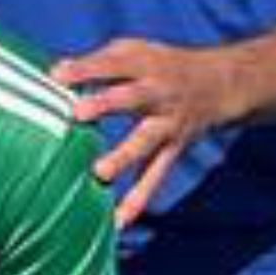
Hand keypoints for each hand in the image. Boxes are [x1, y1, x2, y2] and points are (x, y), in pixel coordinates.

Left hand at [54, 32, 237, 227]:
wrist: (222, 83)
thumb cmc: (160, 65)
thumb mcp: (134, 51)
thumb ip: (97, 62)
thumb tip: (52, 73)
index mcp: (145, 66)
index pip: (112, 64)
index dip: (85, 69)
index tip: (56, 75)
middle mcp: (158, 94)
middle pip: (131, 98)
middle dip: (106, 104)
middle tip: (78, 113)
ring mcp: (167, 125)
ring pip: (146, 142)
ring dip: (123, 157)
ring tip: (99, 172)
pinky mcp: (173, 150)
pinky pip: (155, 176)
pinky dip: (139, 200)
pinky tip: (118, 222)